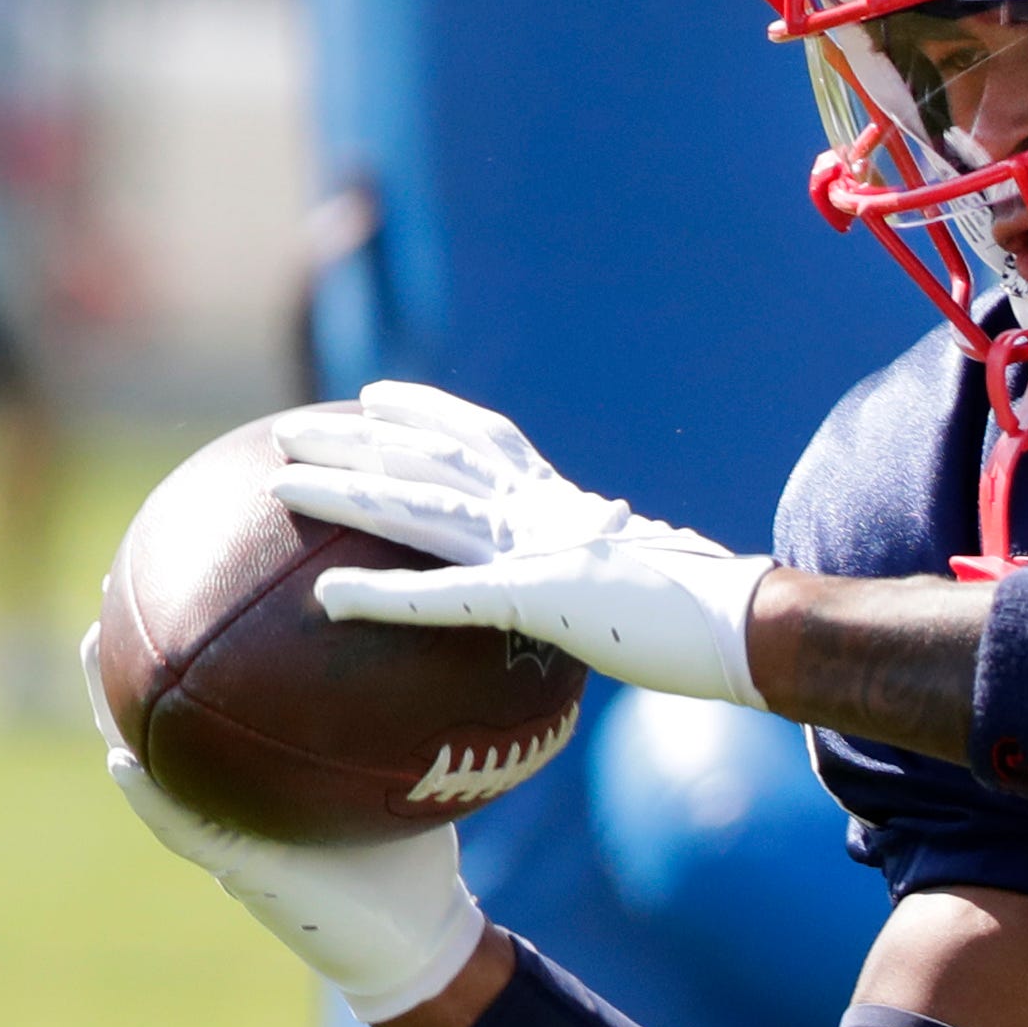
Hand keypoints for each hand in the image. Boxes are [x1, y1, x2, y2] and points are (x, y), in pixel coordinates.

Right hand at [83, 628, 486, 1023]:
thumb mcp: (404, 772)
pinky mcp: (245, 874)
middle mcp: (233, 801)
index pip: (212, 704)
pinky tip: (123, 762)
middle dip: (134, 662)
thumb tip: (424, 639)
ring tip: (90, 653)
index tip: (169, 575)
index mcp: (261, 779)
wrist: (418, 940)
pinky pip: (188, 832)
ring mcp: (231, 837)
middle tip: (109, 592)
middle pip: (168, 724)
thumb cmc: (410, 855)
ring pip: (153, 769)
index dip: (186, 650)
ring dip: (116, 714)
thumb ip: (396, 721)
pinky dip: (153, 800)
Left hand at [273, 383, 770, 705]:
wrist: (750, 627)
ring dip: (344, 494)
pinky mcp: (540, 596)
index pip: (489, 440)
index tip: (376, 399)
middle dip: (358, 435)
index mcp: (567, 507)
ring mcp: (539, 548)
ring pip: (423, 508)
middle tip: (290, 428)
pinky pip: (448, 595)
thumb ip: (592, 600)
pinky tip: (328, 596)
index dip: (430, 414)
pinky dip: (386, 594)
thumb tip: (584, 623)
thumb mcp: (639, 601)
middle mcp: (545, 510)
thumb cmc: (710, 624)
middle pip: (435, 456)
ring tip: (278, 486)